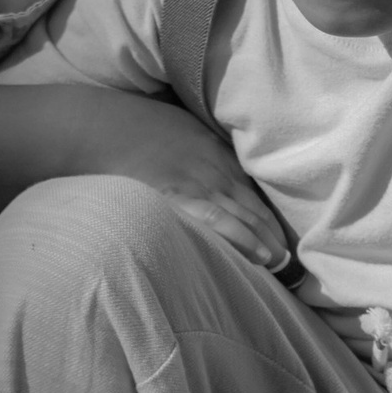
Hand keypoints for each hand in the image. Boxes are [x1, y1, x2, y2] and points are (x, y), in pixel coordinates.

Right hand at [74, 95, 288, 268]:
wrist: (99, 127)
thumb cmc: (130, 128)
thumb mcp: (173, 129)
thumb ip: (192, 149)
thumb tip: (195, 166)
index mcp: (214, 151)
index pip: (251, 188)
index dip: (268, 214)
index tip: (281, 234)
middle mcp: (214, 167)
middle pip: (255, 205)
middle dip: (275, 233)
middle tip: (292, 259)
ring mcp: (199, 183)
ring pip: (245, 216)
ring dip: (267, 242)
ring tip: (283, 265)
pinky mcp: (180, 198)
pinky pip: (219, 222)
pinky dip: (243, 239)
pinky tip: (260, 257)